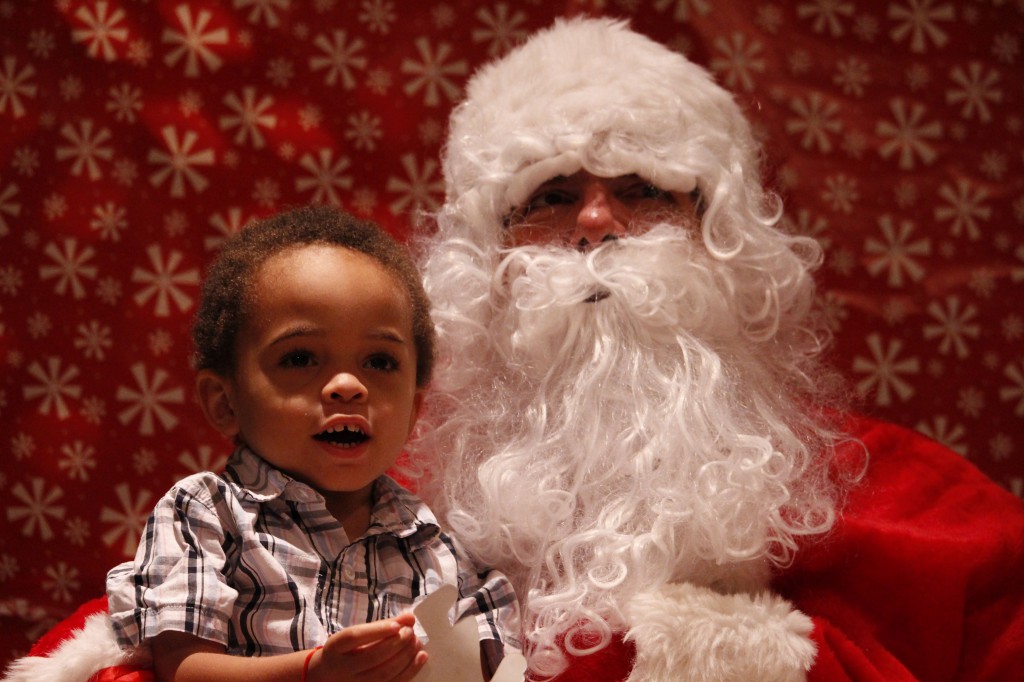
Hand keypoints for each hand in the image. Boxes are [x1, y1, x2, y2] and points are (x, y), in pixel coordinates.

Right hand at [308, 612, 427, 681]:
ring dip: (406, 657)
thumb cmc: (347, 651)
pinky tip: (421, 657)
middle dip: (396, 643)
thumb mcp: (355, 634)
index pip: (354, 637)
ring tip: (417, 642)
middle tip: (410, 632)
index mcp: (335, 648)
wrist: (328, 677)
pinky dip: (410, 671)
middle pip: (371, 657)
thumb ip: (381, 625)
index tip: (397, 625)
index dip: (377, 630)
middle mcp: (342, 669)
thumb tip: (410, 617)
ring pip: (383, 674)